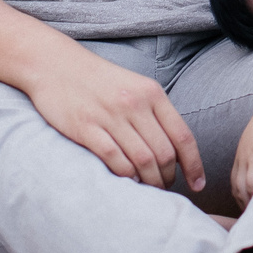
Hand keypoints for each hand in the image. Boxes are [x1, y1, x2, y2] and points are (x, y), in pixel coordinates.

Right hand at [31, 59, 204, 191]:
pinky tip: (127, 180)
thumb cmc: (98, 79)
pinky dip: (125, 175)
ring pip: (143, 160)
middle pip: (164, 153)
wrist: (55, 64)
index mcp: (152, 93)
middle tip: (165, 188)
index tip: (198, 185)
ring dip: (150, 181)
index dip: (194, 165)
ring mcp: (110, 116)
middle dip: (169, 178)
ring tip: (149, 188)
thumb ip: (155, 113)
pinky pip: (114, 159)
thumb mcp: (135, 86)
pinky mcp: (86, 128)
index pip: (183, 136)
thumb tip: (175, 150)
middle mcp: (135, 104)